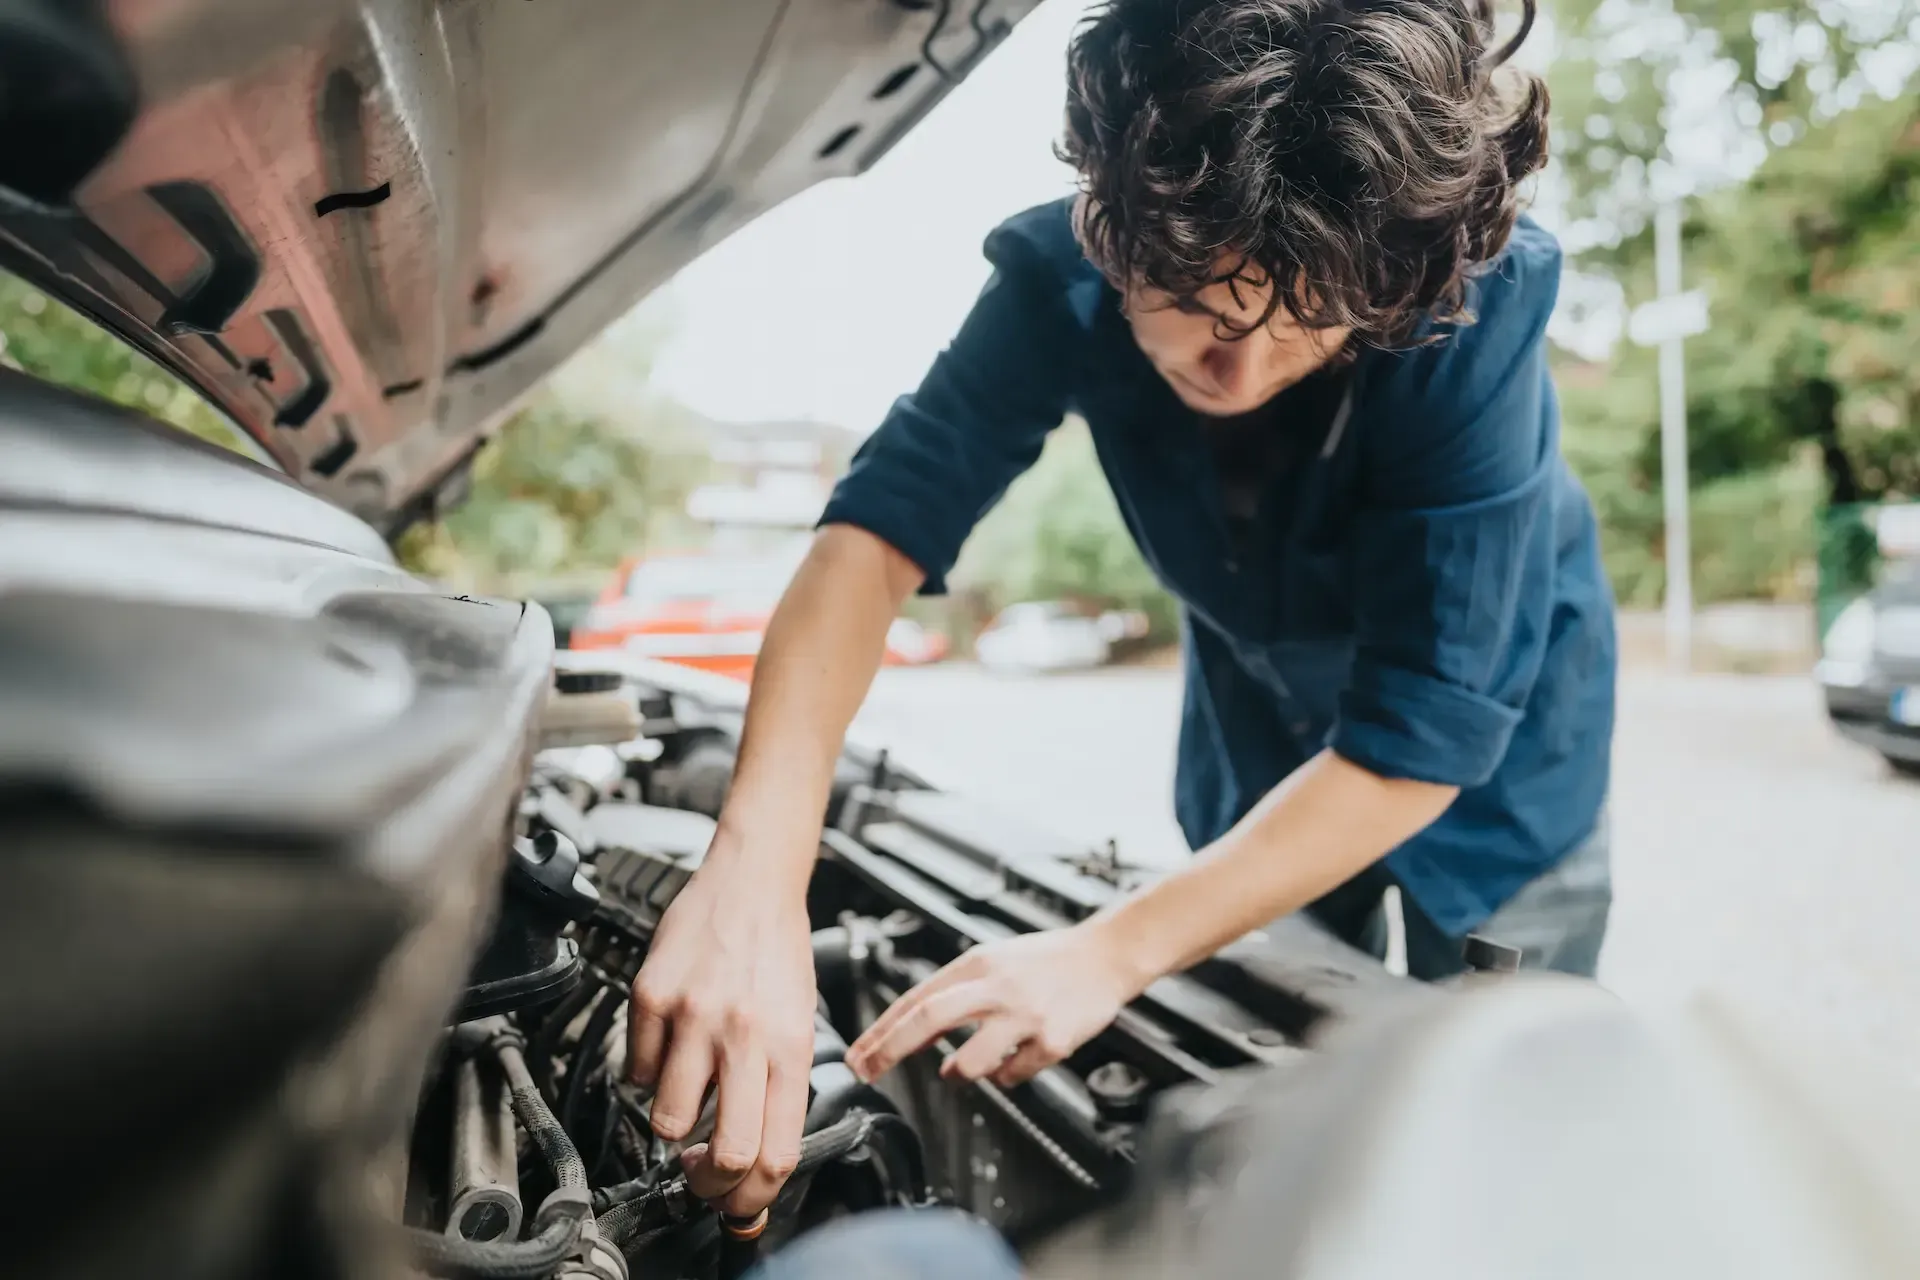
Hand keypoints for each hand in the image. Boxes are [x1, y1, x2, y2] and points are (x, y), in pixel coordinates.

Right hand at [628, 839, 815, 1217]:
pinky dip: (647, 1071)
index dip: (752, 1197)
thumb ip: (778, 1084)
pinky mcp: (652, 996)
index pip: (775, 1153)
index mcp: (789, 1046)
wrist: (751, 881)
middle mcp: (744, 1035)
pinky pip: (637, 1068)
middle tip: (700, 1173)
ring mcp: (694, 1016)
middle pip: (725, 1153)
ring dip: (671, 1120)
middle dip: (708, 1183)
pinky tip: (667, 1046)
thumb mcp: (799, 1020)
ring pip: (667, 1118)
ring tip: (684, 1092)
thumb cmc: (778, 950)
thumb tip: (752, 1155)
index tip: (738, 1202)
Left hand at [846, 923, 1141, 1086]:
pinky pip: (1013, 1075)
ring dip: (956, 1073)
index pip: (916, 998)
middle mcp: (997, 987)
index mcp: (977, 965)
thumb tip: (912, 1030)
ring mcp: (1025, 1015)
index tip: (858, 1054)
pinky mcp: (1054, 1040)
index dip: (881, 1029)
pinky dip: (1004, 1076)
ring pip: (970, 1061)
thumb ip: (955, 992)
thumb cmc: (1046, 961)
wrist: (1106, 955)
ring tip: (957, 1070)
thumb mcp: (993, 962)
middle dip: (890, 1048)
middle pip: (929, 1017)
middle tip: (868, 1070)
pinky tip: (1010, 1063)